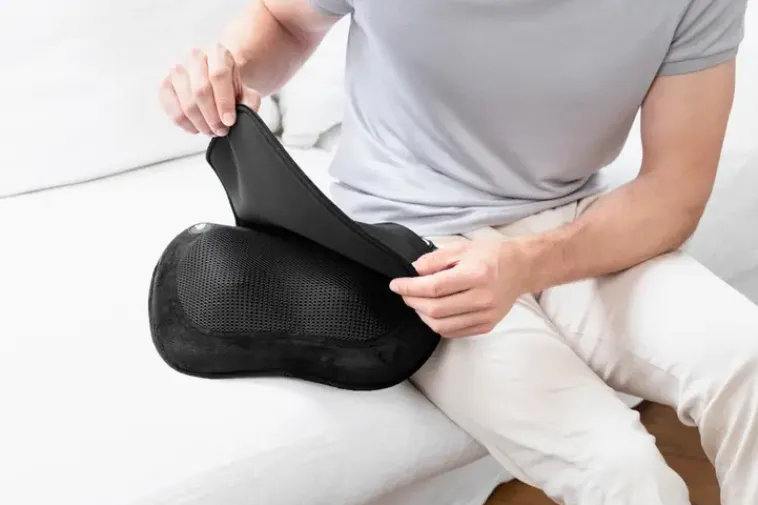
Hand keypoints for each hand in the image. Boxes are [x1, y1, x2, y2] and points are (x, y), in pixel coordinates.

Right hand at [159, 44, 260, 136]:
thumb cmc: (231, 87)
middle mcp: (194, 56)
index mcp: (217, 52)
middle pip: (201, 91)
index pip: (218, 75)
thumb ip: (249, 102)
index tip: (230, 121)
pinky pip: (173, 111)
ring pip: (186, 103)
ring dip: (201, 124)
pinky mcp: (165, 85)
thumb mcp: (246, 91)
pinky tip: (197, 128)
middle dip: (213, 117)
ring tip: (211, 131)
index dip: (224, 102)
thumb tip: (245, 115)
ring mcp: (176, 69)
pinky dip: (186, 125)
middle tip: (221, 130)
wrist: (214, 81)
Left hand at [389, 240, 532, 337]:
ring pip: (442, 325)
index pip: (434, 287)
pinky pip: (454, 332)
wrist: (521, 268)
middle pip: (436, 309)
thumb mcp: (462, 248)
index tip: (395, 284)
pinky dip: (437, 325)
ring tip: (416, 303)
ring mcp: (486, 315)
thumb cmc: (491, 255)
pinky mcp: (487, 325)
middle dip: (412, 301)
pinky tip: (431, 314)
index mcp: (476, 275)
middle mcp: (482, 298)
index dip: (410, 287)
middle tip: (404, 292)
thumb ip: (435, 259)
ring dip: (422, 315)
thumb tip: (413, 271)